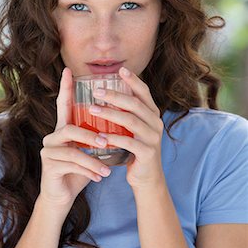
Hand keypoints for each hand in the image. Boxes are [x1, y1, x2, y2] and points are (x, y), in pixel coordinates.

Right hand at [37, 67, 111, 222]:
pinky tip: (99, 177)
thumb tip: (122, 121)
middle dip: (90, 135)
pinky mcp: (48, 166)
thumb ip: (98, 136)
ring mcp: (48, 151)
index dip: (65, 88)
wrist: (63, 196)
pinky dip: (88, 171)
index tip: (68, 70)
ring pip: (71, 148)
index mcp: (63, 129)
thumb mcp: (90, 152)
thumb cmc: (79, 171)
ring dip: (92, 158)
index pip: (63, 105)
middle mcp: (53, 136)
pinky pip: (71, 164)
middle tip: (105, 142)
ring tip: (106, 167)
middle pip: (70, 127)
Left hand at [90, 67, 164, 189]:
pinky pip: (128, 142)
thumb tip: (105, 95)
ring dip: (110, 114)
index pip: (144, 92)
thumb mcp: (132, 130)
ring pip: (131, 121)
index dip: (133, 80)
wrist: (146, 178)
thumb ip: (125, 114)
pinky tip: (99, 136)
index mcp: (152, 115)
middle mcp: (155, 123)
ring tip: (92, 108)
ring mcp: (153, 138)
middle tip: (96, 90)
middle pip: (135, 104)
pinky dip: (113, 138)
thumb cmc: (134, 150)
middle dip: (115, 95)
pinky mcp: (147, 153)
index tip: (120, 69)